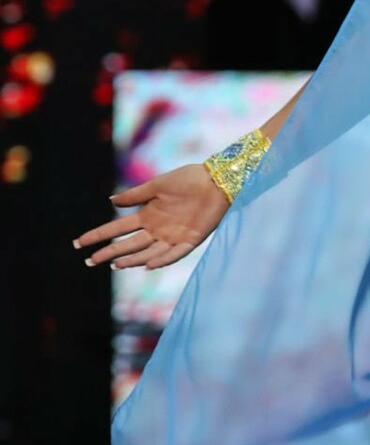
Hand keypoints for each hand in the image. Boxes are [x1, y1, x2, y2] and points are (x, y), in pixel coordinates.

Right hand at [73, 164, 230, 271]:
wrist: (216, 179)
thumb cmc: (187, 179)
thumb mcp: (157, 185)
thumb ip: (135, 195)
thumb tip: (110, 202)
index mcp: (147, 215)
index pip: (117, 229)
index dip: (99, 235)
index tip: (79, 242)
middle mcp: (157, 229)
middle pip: (128, 244)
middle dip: (108, 253)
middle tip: (89, 261)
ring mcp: (173, 236)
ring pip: (147, 252)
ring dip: (131, 259)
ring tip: (114, 264)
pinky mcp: (191, 239)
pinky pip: (174, 253)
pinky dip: (161, 260)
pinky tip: (147, 265)